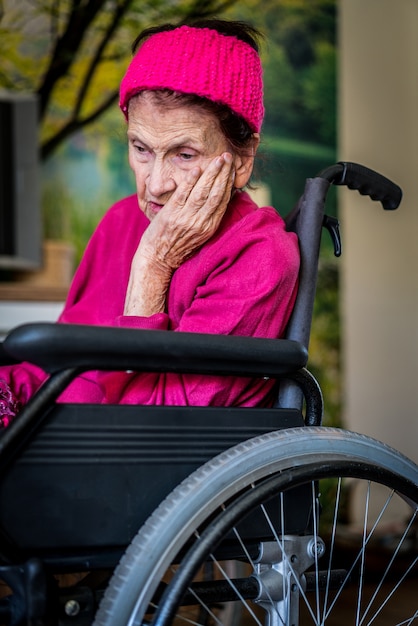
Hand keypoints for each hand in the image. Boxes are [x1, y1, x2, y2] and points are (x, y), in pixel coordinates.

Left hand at [142, 151, 234, 269]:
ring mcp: (185, 219)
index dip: (228, 184)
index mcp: (209, 228)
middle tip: (228, 157)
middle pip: (216, 194)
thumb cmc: (178, 247)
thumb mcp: (199, 235)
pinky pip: (183, 195)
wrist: (158, 260)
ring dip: (211, 173)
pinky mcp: (171, 215)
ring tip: (218, 159)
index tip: (232, 170)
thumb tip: (218, 200)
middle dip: (223, 174)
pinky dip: (190, 181)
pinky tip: (197, 169)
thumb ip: (208, 218)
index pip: (223, 201)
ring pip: (202, 192)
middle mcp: (200, 223)